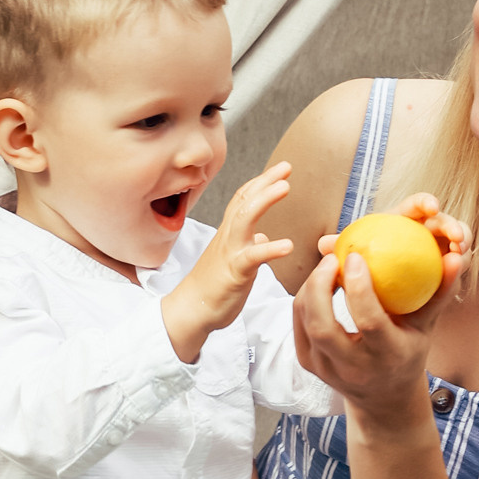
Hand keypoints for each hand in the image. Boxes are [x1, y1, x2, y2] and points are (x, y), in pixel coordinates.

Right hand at [161, 164, 295, 364]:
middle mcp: (228, 238)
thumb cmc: (211, 288)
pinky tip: (288, 245)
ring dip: (264, 200)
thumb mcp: (233, 260)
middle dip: (265, 181)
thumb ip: (247, 245)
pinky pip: (252, 257)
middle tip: (286, 167)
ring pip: (244, 219)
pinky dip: (270, 248)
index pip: (244, 200)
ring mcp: (230, 253)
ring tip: (285, 187)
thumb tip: (261, 236)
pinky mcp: (234, 272)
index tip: (280, 170)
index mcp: (229, 234)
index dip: (261, 182)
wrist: (190, 311)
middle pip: (244, 201)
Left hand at [294, 197, 467, 431]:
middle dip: (320, 285)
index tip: (355, 257)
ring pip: (306, 321)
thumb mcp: (426, 327)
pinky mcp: (309, 364)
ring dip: (311, 287)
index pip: (368, 322)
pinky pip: (299, 324)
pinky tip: (319, 282)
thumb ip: (439, 292)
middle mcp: (353, 368)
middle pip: (323, 325)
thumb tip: (454, 258)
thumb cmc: (408, 351)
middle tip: (332, 258)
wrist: (384, 398)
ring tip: (327, 266)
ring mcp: (327, 369)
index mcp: (386, 357)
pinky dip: (305, 298)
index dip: (358, 287)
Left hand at [314, 192, 471, 282]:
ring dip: (463, 246)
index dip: (425, 202)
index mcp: (404, 222)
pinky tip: (455, 270)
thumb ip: (345, 251)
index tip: (432, 206)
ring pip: (458, 245)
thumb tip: (322, 244)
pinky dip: (457, 271)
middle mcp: (425, 233)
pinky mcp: (448, 271)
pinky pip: (455, 271)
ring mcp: (440, 251)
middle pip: (443, 223)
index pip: (417, 206)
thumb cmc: (366, 275)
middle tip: (456, 238)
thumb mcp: (356, 264)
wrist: (383, 303)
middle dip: (453, 225)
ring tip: (460, 254)